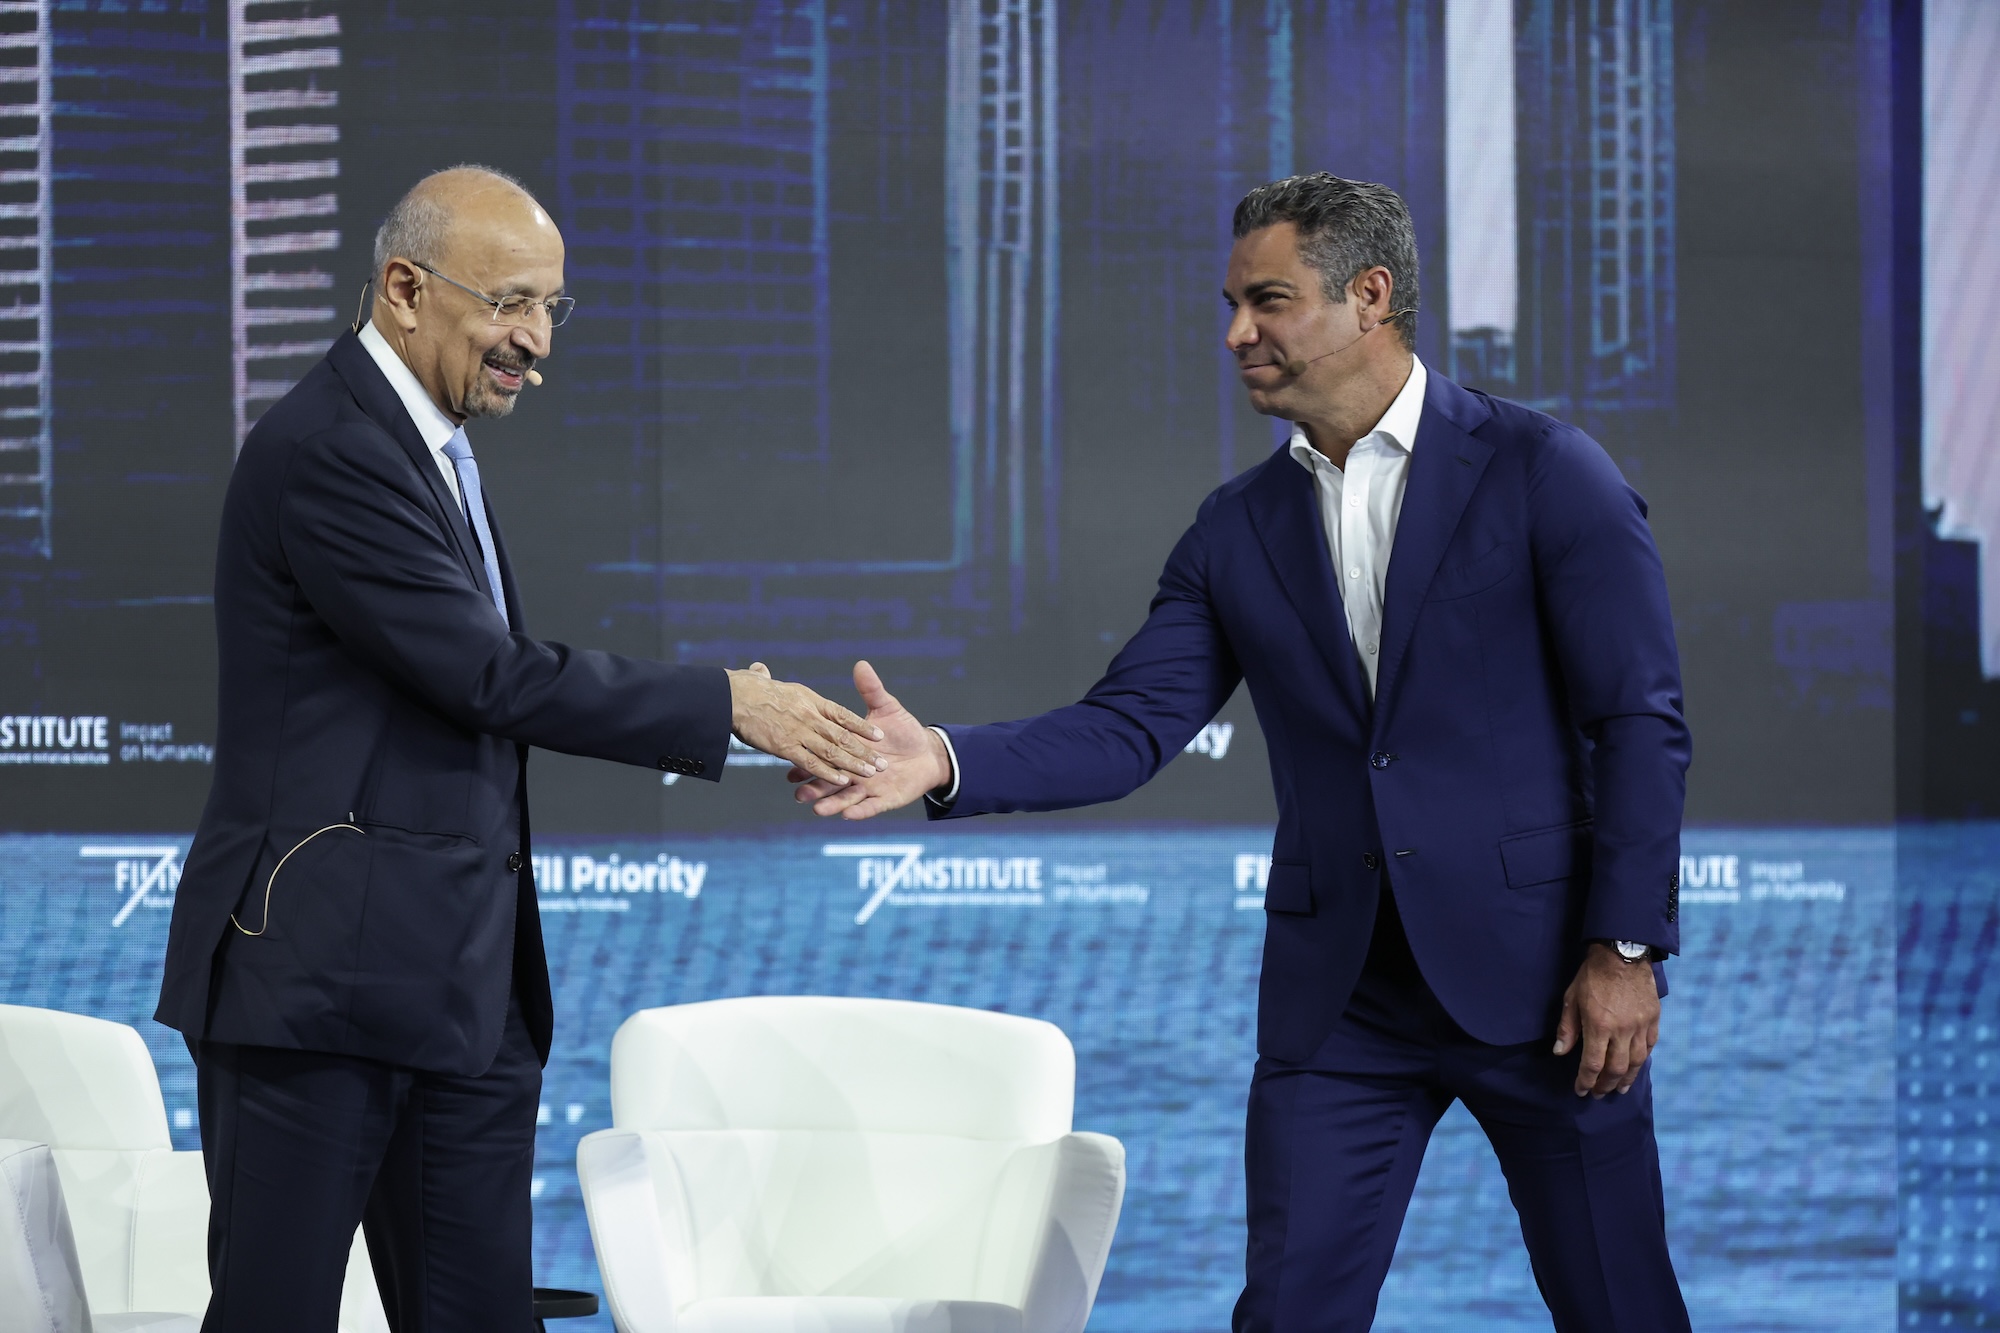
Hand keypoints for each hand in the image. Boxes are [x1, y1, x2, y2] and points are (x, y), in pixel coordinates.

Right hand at [727, 662, 883, 787]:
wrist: (730, 695)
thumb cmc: (742, 687)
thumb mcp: (761, 678)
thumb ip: (765, 677)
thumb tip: (760, 669)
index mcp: (808, 699)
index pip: (842, 714)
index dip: (861, 726)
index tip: (879, 735)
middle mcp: (808, 715)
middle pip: (843, 735)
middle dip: (864, 751)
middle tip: (883, 763)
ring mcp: (798, 732)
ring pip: (833, 750)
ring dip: (853, 763)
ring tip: (872, 773)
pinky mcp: (784, 747)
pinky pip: (812, 762)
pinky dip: (829, 773)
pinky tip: (843, 781)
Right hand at [790, 661, 950, 819]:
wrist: (928, 752)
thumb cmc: (903, 730)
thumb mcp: (886, 709)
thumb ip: (871, 690)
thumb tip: (861, 665)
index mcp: (848, 752)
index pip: (824, 757)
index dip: (807, 763)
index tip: (790, 767)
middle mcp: (854, 773)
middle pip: (830, 782)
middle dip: (815, 788)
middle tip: (798, 793)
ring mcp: (868, 788)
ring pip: (846, 799)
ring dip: (832, 804)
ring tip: (818, 809)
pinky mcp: (885, 799)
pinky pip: (871, 807)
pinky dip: (860, 811)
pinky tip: (849, 814)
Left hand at [1551, 943, 1659, 1097]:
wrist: (1622, 953)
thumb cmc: (1592, 976)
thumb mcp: (1572, 999)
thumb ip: (1567, 1028)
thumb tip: (1560, 1052)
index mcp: (1599, 1026)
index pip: (1592, 1064)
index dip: (1585, 1081)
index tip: (1580, 1090)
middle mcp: (1622, 1031)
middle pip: (1616, 1069)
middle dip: (1605, 1085)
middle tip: (1598, 1092)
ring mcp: (1641, 1026)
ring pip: (1636, 1062)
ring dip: (1626, 1078)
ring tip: (1619, 1088)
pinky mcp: (1654, 1019)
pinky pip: (1649, 1047)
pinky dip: (1642, 1060)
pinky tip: (1635, 1066)